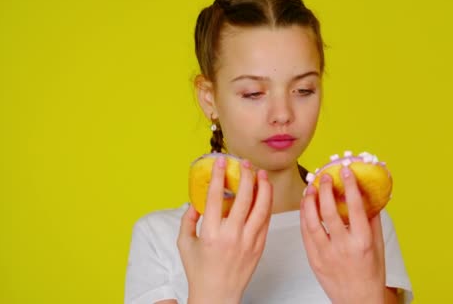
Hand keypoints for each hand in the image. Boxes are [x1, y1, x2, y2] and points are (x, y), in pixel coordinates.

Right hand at [177, 157, 272, 303]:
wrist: (218, 295)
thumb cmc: (199, 272)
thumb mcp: (185, 244)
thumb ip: (187, 220)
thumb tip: (195, 201)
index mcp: (210, 234)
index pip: (215, 198)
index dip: (218, 176)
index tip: (220, 162)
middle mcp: (231, 236)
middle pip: (243, 198)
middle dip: (245, 176)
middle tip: (245, 163)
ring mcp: (248, 242)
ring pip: (261, 208)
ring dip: (263, 187)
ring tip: (261, 173)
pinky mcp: (259, 247)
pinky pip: (266, 221)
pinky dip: (267, 205)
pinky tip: (266, 194)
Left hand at [300, 166, 385, 303]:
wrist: (358, 300)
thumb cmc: (370, 274)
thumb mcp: (378, 246)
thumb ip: (373, 220)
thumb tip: (369, 196)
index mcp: (362, 241)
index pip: (355, 207)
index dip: (350, 186)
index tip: (346, 171)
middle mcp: (344, 247)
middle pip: (330, 212)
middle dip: (325, 190)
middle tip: (324, 176)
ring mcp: (326, 254)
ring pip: (312, 222)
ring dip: (309, 201)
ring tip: (310, 188)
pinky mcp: (314, 260)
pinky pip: (305, 234)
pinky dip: (303, 217)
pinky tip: (305, 207)